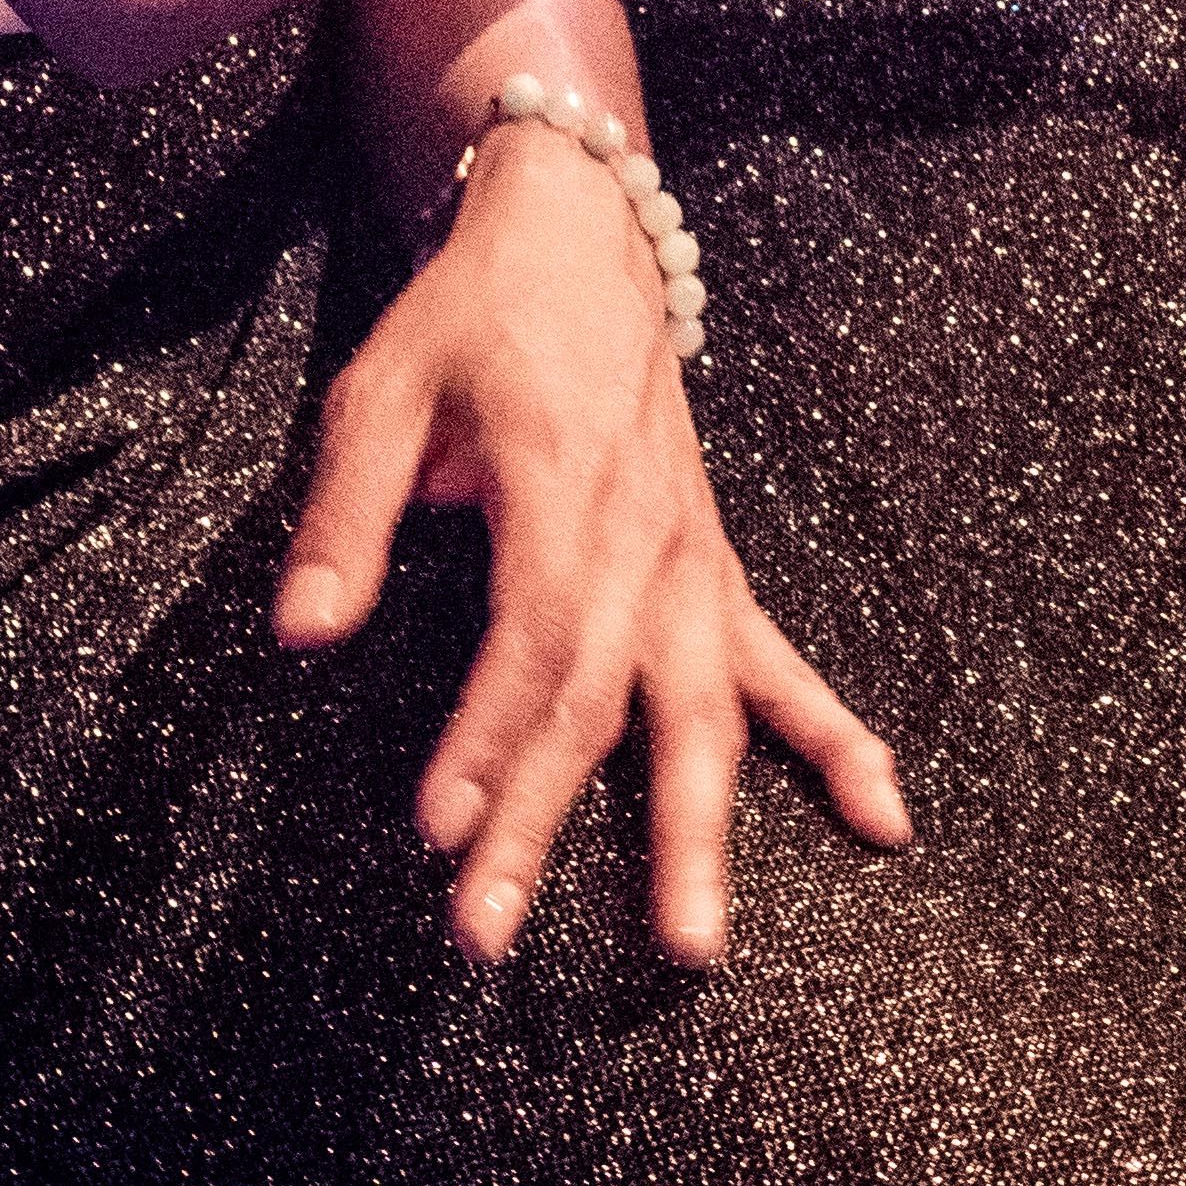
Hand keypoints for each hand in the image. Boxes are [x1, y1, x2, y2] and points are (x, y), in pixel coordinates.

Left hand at [272, 120, 909, 963]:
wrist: (585, 238)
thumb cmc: (476, 317)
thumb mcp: (385, 389)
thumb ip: (347, 515)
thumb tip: (302, 634)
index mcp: (565, 487)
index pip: (534, 639)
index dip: (489, 738)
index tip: (443, 829)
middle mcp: (644, 539)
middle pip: (604, 701)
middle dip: (549, 823)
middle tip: (489, 932)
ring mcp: (691, 562)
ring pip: (708, 711)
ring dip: (700, 831)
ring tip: (691, 946)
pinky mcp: (713, 572)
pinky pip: (785, 668)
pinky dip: (839, 742)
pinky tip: (883, 816)